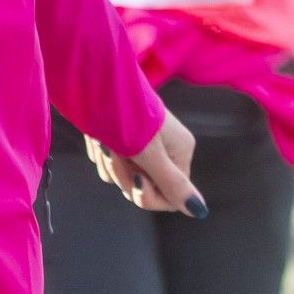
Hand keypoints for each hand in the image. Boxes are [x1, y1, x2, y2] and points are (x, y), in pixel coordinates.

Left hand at [87, 114, 206, 216]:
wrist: (92, 82)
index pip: (171, 196)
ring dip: (110, 164)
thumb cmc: (125, 116)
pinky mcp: (119, 139)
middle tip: (116, 153)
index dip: (150, 196)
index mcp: (180, 151)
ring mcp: (140, 145)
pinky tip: (96, 138)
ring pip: (122, 177)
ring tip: (104, 141)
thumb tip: (200, 211)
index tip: (137, 181)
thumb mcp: (150, 154)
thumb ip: (173, 184)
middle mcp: (164, 149)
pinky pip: (109, 163)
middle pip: (144, 188)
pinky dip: (100, 154)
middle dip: (125, 176)